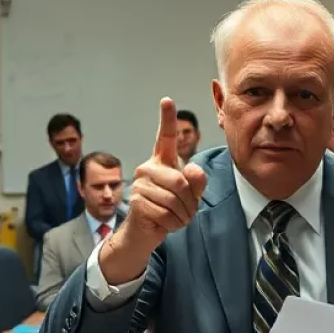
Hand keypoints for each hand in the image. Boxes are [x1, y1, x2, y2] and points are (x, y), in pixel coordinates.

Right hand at [101, 98, 206, 283]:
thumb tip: (192, 170)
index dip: (167, 119)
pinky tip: (165, 223)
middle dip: (190, 202)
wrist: (146, 232)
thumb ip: (197, 182)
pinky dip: (172, 223)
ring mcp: (139, 184)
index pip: (166, 138)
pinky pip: (166, 212)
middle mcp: (147, 168)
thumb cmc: (169, 209)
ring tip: (175, 217)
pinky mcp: (136, 201)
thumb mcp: (190, 196)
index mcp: (162, 162)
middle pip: (180, 182)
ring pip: (174, 199)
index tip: (167, 100)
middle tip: (186, 211)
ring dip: (182, 215)